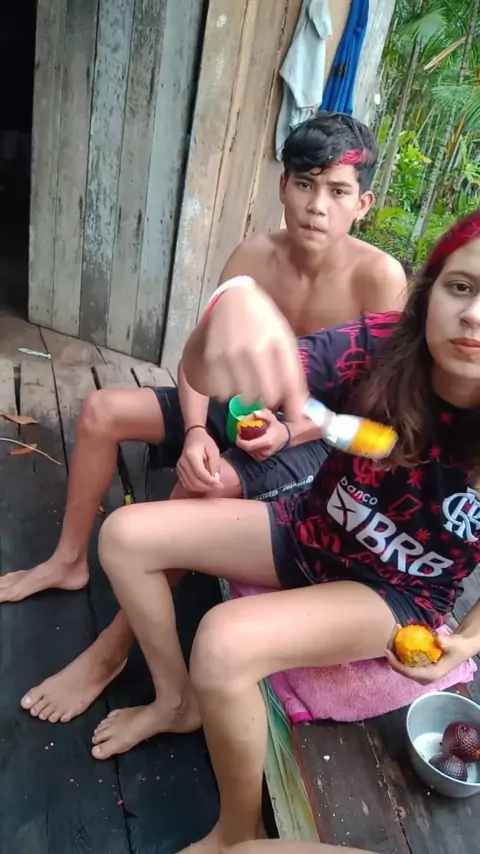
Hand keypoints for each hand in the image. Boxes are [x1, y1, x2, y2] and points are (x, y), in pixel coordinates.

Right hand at [176, 428, 221, 493]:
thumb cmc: (205, 442)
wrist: (193, 436)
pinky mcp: (178, 472)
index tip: (220, 485)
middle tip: (218, 487)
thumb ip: (215, 465)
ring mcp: (179, 468)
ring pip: (190, 485)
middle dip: (208, 487)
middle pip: (194, 481)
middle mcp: (183, 463)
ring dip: (202, 489)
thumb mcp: (214, 450)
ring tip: (213, 486)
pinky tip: (205, 485)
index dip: (210, 482)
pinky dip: (196, 488)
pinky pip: (186, 484)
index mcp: (191, 455)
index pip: (200, 473)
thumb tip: (215, 480)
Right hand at [202, 280, 307, 420]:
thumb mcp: (285, 342)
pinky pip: (221, 391)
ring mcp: (227, 355)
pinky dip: (228, 389)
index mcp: (272, 346)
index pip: (277, 393)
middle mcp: (248, 351)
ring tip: (248, 376)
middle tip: (265, 384)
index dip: (282, 404)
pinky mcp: (212, 359)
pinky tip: (233, 375)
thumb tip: (298, 411)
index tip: (284, 404)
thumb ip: (293, 377)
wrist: (233, 299)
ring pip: (240, 396)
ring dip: (246, 393)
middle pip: (259, 397)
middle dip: (265, 396)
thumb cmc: (264, 322)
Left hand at [236, 409, 289, 459]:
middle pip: (246, 449)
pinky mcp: (262, 458)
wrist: (286, 438)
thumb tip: (254, 413)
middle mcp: (264, 451)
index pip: (249, 445)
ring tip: (245, 437)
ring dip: (244, 444)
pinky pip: (251, 454)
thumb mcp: (272, 418)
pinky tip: (250, 442)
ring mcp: (263, 456)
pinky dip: (248, 448)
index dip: (240, 441)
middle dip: (241, 442)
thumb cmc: (277, 427)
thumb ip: (264, 414)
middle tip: (240, 434)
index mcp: (267, 442)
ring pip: (248, 452)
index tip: (238, 434)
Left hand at [385, 627, 471, 685]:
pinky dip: (400, 647)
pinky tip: (399, 633)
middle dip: (392, 652)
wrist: (460, 648)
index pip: (407, 672)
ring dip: (395, 648)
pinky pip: (404, 658)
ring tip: (396, 629)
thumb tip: (439, 640)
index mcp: (430, 675)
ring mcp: (419, 672)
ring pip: (401, 663)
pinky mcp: (418, 666)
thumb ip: (447, 643)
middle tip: (392, 632)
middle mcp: (422, 677)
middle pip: (401, 668)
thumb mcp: (455, 644)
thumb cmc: (458, 648)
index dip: (395, 663)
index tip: (387, 651)